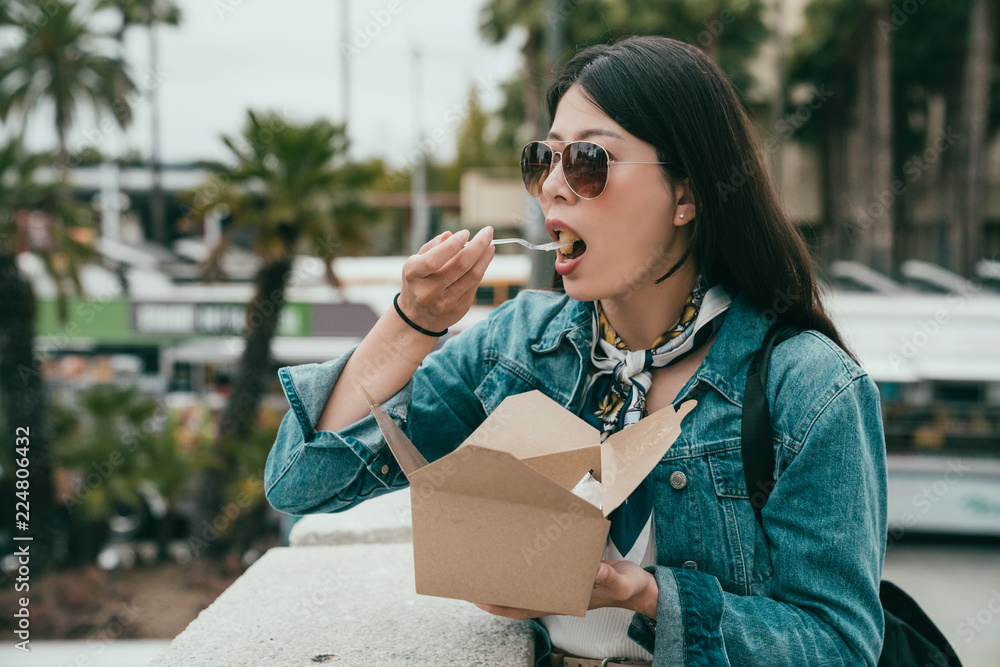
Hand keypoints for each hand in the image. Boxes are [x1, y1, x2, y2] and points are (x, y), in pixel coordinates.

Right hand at [397, 226, 494, 333]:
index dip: (452, 245)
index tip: (465, 233)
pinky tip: (485, 258)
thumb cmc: (418, 282)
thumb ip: (432, 247)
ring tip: (490, 244)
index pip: (434, 259)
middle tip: (487, 231)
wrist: (417, 318)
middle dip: (478, 245)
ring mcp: (444, 302)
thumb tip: (449, 235)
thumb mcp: (416, 262)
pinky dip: (482, 268)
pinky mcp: (458, 308)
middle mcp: (428, 290)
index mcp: (413, 274)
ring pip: (472, 276)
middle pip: (460, 266)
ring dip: (485, 257)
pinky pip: (474, 284)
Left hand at [474, 559, 657, 620]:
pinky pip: (539, 572)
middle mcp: (556, 595)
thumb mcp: (621, 581)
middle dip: (493, 591)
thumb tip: (595, 571)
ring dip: (506, 578)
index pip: (522, 608)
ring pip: (524, 586)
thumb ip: (609, 577)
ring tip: (487, 561)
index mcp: (563, 601)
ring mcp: (560, 585)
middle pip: (516, 598)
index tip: (477, 598)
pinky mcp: (567, 573)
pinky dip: (525, 565)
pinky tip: (517, 553)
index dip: (498, 606)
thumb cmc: (628, 587)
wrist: (639, 587)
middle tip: (472, 574)